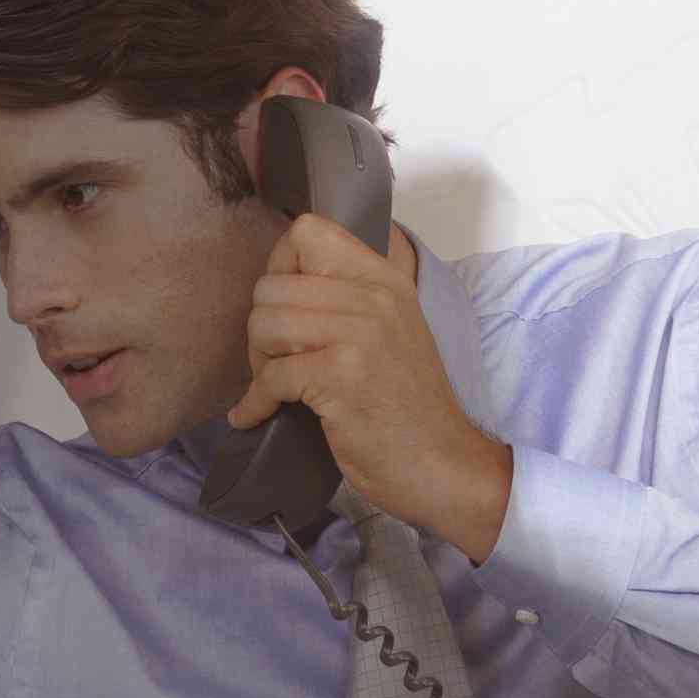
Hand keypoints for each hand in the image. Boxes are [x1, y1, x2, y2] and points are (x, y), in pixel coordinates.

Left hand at [228, 214, 514, 555]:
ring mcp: (360, 335)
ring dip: (257, 363)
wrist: (444, 465)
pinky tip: (256, 416)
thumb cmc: (409, 407)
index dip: (280, 267)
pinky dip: (254, 402)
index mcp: (386, 279)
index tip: (282, 306)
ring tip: (272, 387)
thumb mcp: (390, 331)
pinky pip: (270, 376)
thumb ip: (348, 300)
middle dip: (260, 329)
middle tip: (275, 363)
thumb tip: (279, 283)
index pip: (309, 232)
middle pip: (272, 285)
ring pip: (264, 324)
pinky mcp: (342, 377)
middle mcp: (375, 297)